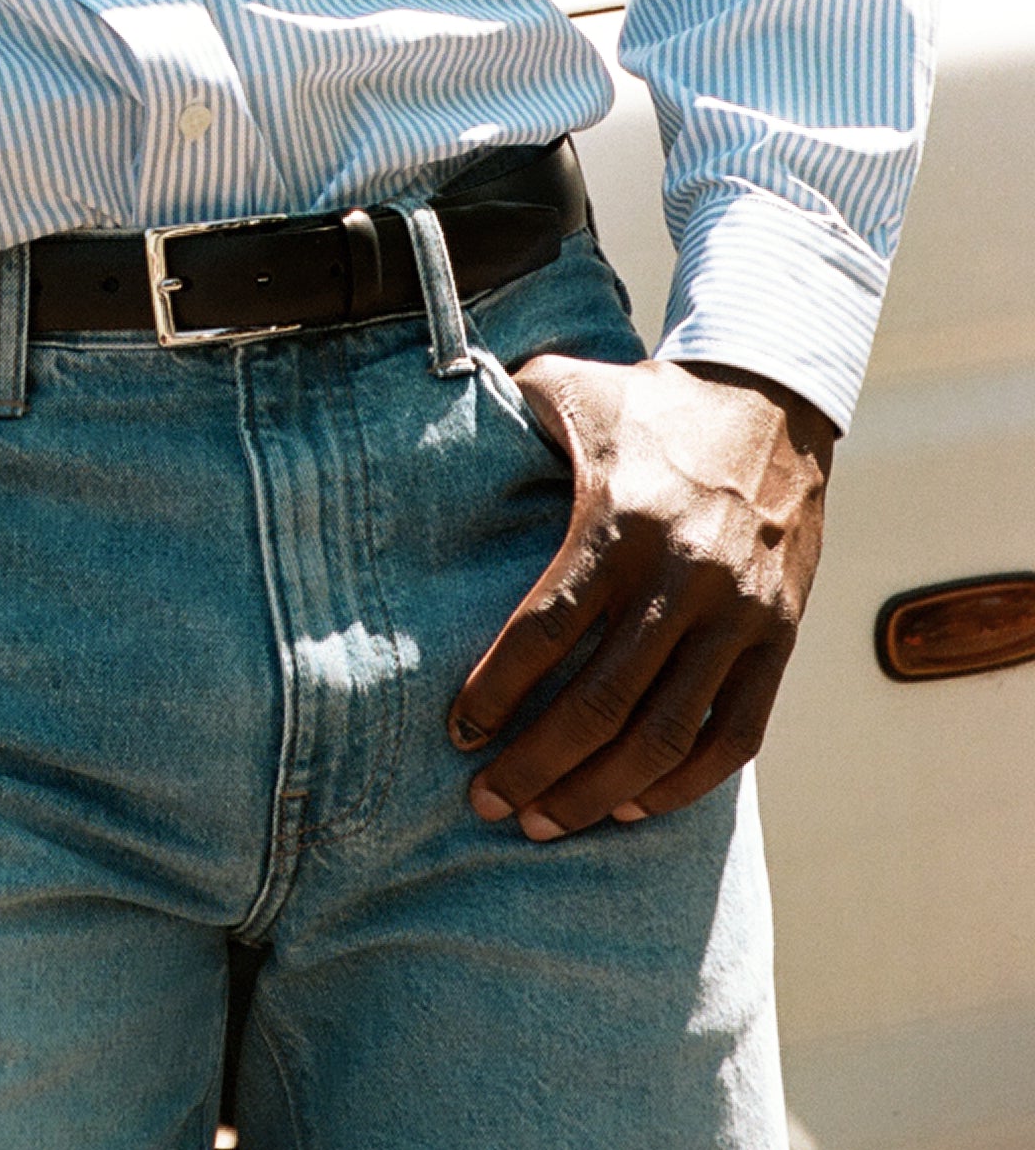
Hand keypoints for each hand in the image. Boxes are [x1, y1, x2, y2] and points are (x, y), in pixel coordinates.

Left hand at [446, 354, 835, 838]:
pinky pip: (734, 735)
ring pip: (664, 736)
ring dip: (600, 793)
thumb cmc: (649, 400)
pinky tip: (634, 805)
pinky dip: (684, 784)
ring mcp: (736, 614)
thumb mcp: (573, 384)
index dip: (496, 692)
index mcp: (621, 522)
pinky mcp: (778, 637)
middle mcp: (680, 576)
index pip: (545, 629)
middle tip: (486, 806)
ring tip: (545, 822)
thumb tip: (430, 409)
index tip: (458, 733)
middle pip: (599, 703)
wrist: (772, 399)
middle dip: (535, 767)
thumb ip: (506, 405)